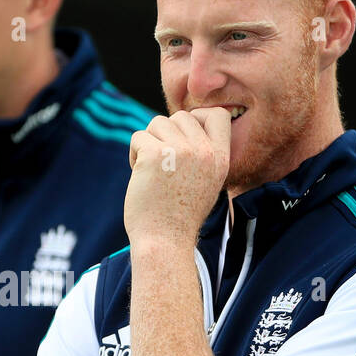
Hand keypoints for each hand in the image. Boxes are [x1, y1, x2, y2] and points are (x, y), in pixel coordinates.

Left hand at [124, 107, 231, 246]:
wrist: (165, 241)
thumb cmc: (180, 216)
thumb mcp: (207, 182)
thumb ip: (201, 154)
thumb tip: (182, 126)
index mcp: (221, 158)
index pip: (218, 114)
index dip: (198, 118)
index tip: (183, 138)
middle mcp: (204, 151)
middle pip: (181, 116)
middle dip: (166, 134)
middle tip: (161, 162)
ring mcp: (180, 151)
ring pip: (157, 123)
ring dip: (148, 143)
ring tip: (151, 170)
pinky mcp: (155, 154)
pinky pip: (138, 136)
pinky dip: (134, 154)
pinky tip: (140, 175)